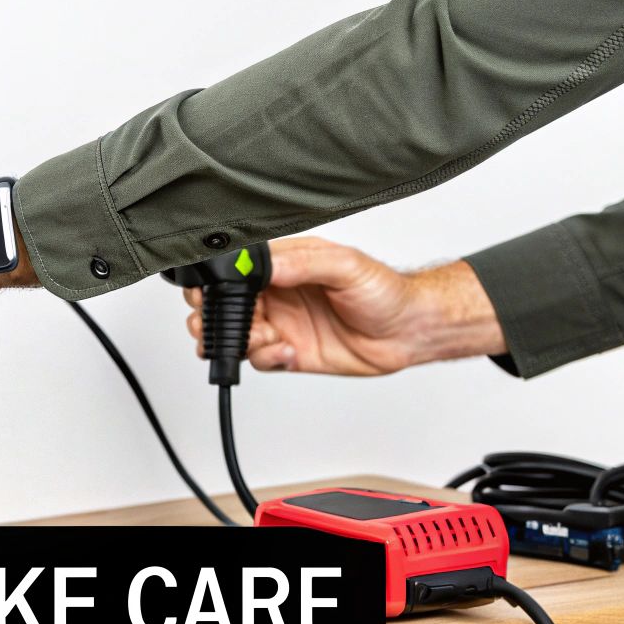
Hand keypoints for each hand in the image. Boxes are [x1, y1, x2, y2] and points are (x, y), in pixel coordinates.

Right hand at [183, 237, 505, 375]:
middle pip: (224, 304)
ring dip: (237, 339)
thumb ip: (304, 264)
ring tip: (263, 338)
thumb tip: (268, 266)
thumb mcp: (345, 266)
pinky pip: (259, 359)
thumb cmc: (385, 291)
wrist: (409, 331)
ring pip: (235, 334)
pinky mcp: (289, 353)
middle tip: (224, 321)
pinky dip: (265, 358)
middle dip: (214, 314)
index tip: (215, 291)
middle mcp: (278, 294)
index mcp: (286, 265)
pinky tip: (286, 351)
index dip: (218, 281)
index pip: (237, 269)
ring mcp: (281, 324)